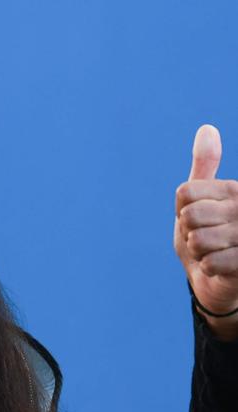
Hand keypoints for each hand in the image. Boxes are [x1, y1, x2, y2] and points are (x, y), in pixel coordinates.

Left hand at [175, 125, 237, 337]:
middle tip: (205, 240)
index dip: (182, 212)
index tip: (198, 221)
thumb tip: (207, 128)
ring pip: (199, 240)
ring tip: (213, 253)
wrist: (220, 281)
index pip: (185, 193)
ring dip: (199, 253)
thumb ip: (204, 169)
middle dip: (190, 234)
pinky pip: (211, 262)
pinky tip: (220, 267)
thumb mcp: (199, 203)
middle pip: (190, 216)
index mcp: (232, 190)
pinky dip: (208, 268)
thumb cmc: (207, 239)